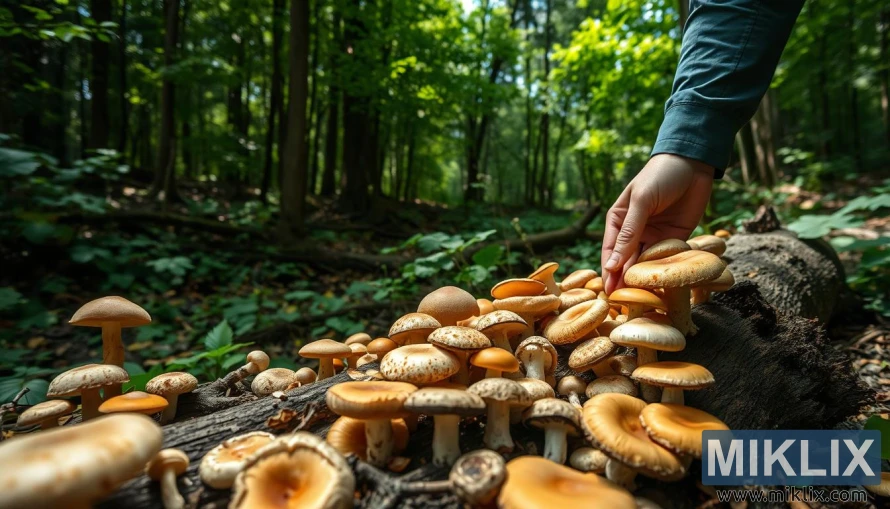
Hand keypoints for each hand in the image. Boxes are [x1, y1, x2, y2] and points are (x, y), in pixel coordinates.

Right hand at [601, 154, 713, 293]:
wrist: (694, 163)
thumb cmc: (660, 176)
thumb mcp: (641, 202)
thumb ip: (629, 234)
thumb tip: (611, 265)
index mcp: (618, 221)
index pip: (609, 252)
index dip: (609, 273)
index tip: (609, 293)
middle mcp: (634, 232)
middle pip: (626, 262)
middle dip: (625, 281)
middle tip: (625, 304)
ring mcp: (654, 237)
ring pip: (646, 264)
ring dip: (645, 279)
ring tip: (643, 300)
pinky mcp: (675, 239)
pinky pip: (667, 259)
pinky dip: (665, 271)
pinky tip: (663, 286)